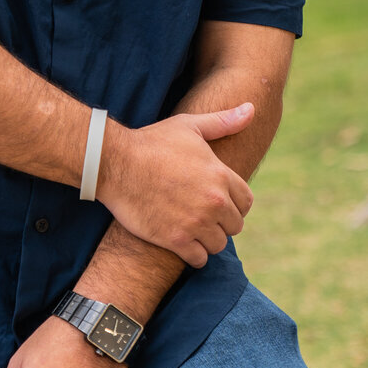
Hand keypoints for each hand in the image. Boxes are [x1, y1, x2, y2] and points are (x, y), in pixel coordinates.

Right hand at [97, 105, 254, 266]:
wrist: (115, 163)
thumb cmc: (152, 142)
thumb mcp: (189, 126)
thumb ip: (223, 122)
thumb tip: (251, 109)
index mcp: (220, 176)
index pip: (246, 201)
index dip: (235, 203)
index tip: (220, 202)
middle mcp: (213, 202)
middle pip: (235, 225)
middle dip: (222, 221)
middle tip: (204, 215)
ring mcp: (195, 222)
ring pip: (218, 244)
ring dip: (208, 239)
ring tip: (193, 228)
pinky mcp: (175, 239)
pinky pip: (199, 259)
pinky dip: (194, 254)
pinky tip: (183, 242)